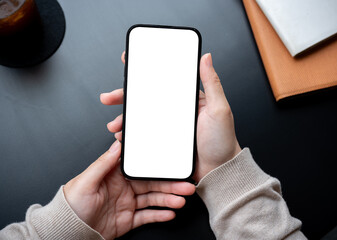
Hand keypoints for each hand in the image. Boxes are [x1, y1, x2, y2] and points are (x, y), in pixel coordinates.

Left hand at [64, 140, 194, 239]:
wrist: (67, 231)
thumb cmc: (71, 205)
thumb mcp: (86, 182)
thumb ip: (103, 163)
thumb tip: (117, 144)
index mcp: (115, 175)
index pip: (141, 168)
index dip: (157, 167)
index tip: (172, 166)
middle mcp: (124, 188)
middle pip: (152, 184)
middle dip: (170, 185)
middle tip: (186, 186)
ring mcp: (127, 203)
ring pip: (153, 200)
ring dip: (168, 200)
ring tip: (180, 201)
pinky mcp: (128, 219)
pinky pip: (147, 216)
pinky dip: (159, 215)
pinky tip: (170, 213)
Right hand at [101, 52, 240, 182]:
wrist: (219, 171)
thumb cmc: (223, 141)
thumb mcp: (220, 108)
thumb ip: (212, 82)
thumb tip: (205, 57)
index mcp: (187, 99)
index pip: (163, 80)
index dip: (145, 71)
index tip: (128, 62)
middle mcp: (175, 111)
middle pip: (145, 98)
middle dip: (124, 96)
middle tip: (108, 97)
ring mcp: (168, 126)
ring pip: (141, 117)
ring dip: (124, 118)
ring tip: (114, 125)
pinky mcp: (164, 141)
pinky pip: (143, 135)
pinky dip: (131, 136)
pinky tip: (122, 138)